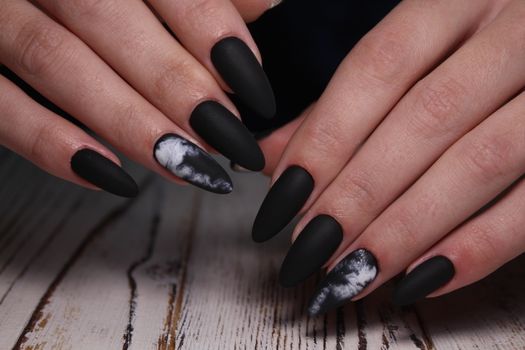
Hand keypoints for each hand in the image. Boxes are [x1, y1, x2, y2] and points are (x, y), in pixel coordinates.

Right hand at [0, 0, 277, 196]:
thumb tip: (266, 6)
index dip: (209, 29)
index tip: (253, 86)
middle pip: (108, 19)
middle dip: (176, 84)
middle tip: (229, 137)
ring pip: (56, 62)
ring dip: (128, 121)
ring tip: (188, 166)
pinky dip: (50, 144)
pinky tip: (111, 176)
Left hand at [252, 0, 524, 314]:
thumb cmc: (473, 57)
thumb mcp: (415, 58)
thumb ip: (344, 103)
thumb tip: (272, 157)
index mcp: (458, 2)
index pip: (378, 66)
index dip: (325, 136)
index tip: (284, 197)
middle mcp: (514, 31)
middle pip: (424, 118)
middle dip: (358, 192)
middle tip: (310, 246)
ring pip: (478, 162)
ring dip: (405, 228)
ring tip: (352, 272)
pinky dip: (476, 248)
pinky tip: (419, 280)